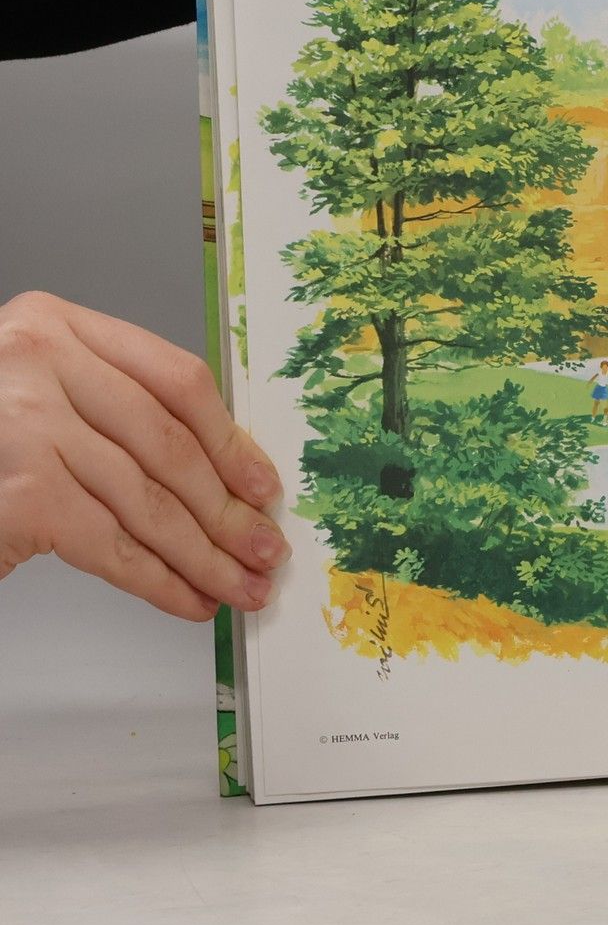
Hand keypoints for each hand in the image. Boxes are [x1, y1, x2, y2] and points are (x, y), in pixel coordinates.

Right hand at [0, 291, 285, 621]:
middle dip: (227, 509)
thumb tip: (224, 472)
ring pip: (147, 501)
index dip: (230, 440)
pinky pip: (109, 545)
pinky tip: (189, 599)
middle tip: (265, 548)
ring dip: (204, 554)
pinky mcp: (18, 492)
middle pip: (168, 445)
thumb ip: (114, 409)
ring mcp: (24, 426)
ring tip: (240, 585)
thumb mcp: (42, 395)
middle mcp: (38, 363)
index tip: (262, 484)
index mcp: (56, 325)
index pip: (175, 380)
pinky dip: (157, 580)